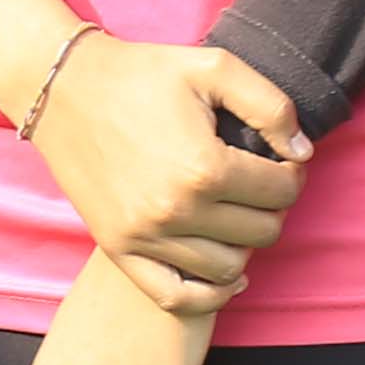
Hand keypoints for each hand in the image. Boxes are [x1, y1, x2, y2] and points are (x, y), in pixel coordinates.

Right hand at [0, 14, 305, 309]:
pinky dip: (208, 293)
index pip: (282, 190)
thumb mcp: (212, 67)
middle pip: (263, 232)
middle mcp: (176, 210)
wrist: (62, 89)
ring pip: (228, 269)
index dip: (292, 172)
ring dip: (244, 244)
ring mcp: (145, 236)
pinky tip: (224, 271)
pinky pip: (176, 297)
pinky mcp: (119, 248)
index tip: (279, 159)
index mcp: (204, 166)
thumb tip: (302, 152)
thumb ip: (270, 105)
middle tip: (257, 183)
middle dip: (271, 206)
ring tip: (234, 213)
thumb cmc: (140, 73)